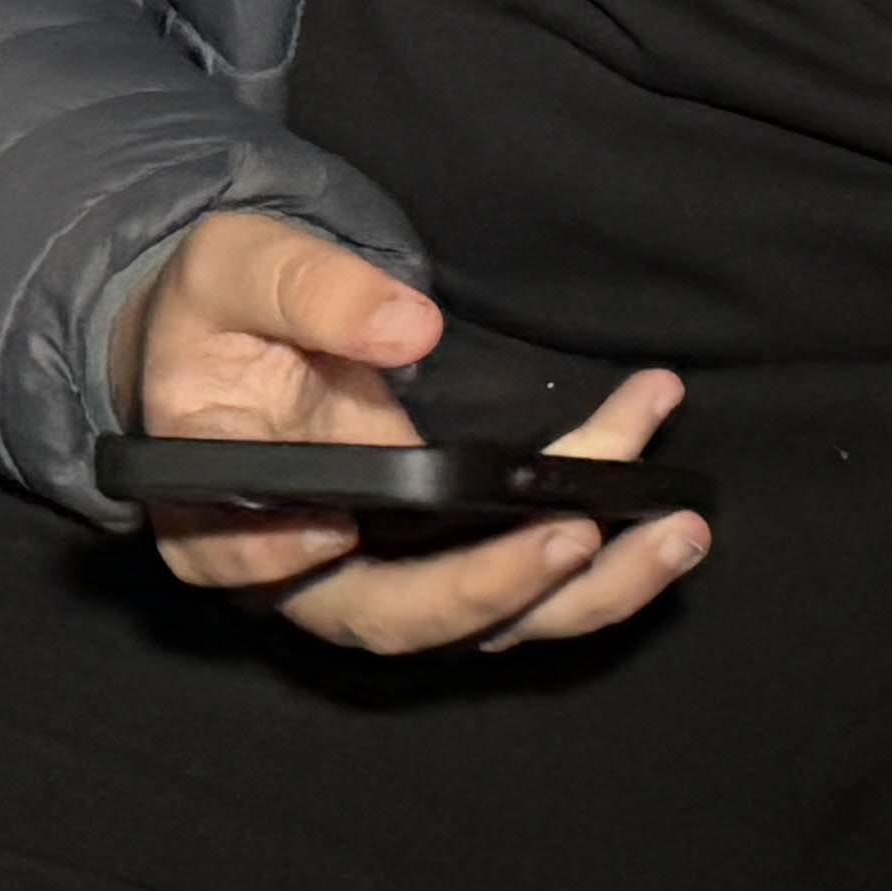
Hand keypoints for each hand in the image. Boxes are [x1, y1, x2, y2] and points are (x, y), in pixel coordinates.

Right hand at [123, 208, 706, 656]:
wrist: (241, 342)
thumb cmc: (222, 312)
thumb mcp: (235, 266)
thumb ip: (307, 289)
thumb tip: (406, 329)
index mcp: (217, 501)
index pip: (235, 554)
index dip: (281, 554)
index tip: (337, 524)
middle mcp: (300, 567)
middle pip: (391, 617)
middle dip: (493, 586)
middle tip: (576, 533)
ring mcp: (379, 578)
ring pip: (478, 625)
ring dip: (584, 591)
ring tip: (674, 533)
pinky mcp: (441, 568)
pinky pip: (521, 594)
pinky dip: (601, 566)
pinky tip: (667, 515)